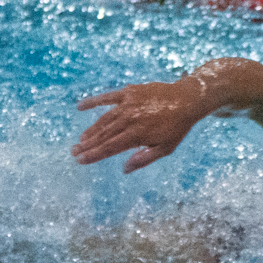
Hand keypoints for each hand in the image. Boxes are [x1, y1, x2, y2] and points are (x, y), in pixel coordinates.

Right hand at [72, 77, 212, 172]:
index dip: (93, 155)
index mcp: (136, 134)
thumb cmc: (177, 127)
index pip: (109, 148)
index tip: (80, 160)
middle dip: (87, 145)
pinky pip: (107, 97)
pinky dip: (93, 101)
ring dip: (91, 130)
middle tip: (74, 152)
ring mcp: (127, 104)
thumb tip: (124, 170)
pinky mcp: (129, 92)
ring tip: (81, 139)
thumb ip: (144, 159)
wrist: (187, 100)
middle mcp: (129, 119)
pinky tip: (80, 106)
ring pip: (103, 119)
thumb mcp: (165, 148)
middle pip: (103, 135)